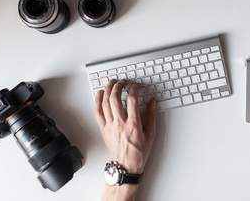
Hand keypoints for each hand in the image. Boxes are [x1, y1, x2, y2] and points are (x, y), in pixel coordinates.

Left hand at [94, 79, 155, 200]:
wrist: (126, 166)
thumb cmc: (138, 152)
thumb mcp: (150, 134)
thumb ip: (151, 116)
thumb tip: (152, 103)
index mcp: (133, 124)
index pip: (131, 100)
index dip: (133, 89)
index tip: (134, 86)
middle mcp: (120, 124)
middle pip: (115, 98)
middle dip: (118, 86)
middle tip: (121, 82)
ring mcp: (110, 126)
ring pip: (105, 103)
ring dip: (107, 90)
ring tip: (110, 83)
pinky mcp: (103, 129)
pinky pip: (97, 112)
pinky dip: (97, 101)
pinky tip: (99, 94)